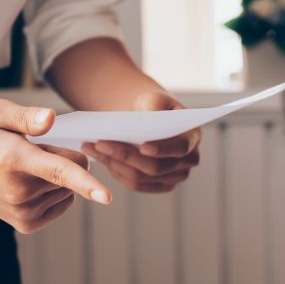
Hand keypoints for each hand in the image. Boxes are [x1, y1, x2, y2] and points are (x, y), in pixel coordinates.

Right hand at [0, 99, 110, 232]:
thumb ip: (26, 116)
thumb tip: (52, 119)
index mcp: (15, 159)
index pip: (58, 171)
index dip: (86, 183)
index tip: (106, 197)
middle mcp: (20, 190)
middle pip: (72, 172)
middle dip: (60, 157)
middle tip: (29, 151)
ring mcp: (22, 211)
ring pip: (68, 189)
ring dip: (56, 177)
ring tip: (24, 168)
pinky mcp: (26, 224)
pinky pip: (63, 203)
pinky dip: (55, 192)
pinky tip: (30, 183)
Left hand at [82, 90, 201, 193]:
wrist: (149, 118)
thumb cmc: (153, 105)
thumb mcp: (153, 98)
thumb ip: (152, 106)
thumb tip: (145, 120)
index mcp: (192, 137)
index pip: (181, 148)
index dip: (163, 150)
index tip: (143, 147)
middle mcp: (188, 161)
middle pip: (156, 168)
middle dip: (125, 156)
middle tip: (100, 143)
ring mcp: (174, 177)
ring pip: (142, 178)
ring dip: (114, 164)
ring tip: (91, 148)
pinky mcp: (159, 185)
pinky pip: (136, 184)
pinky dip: (116, 172)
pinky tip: (101, 158)